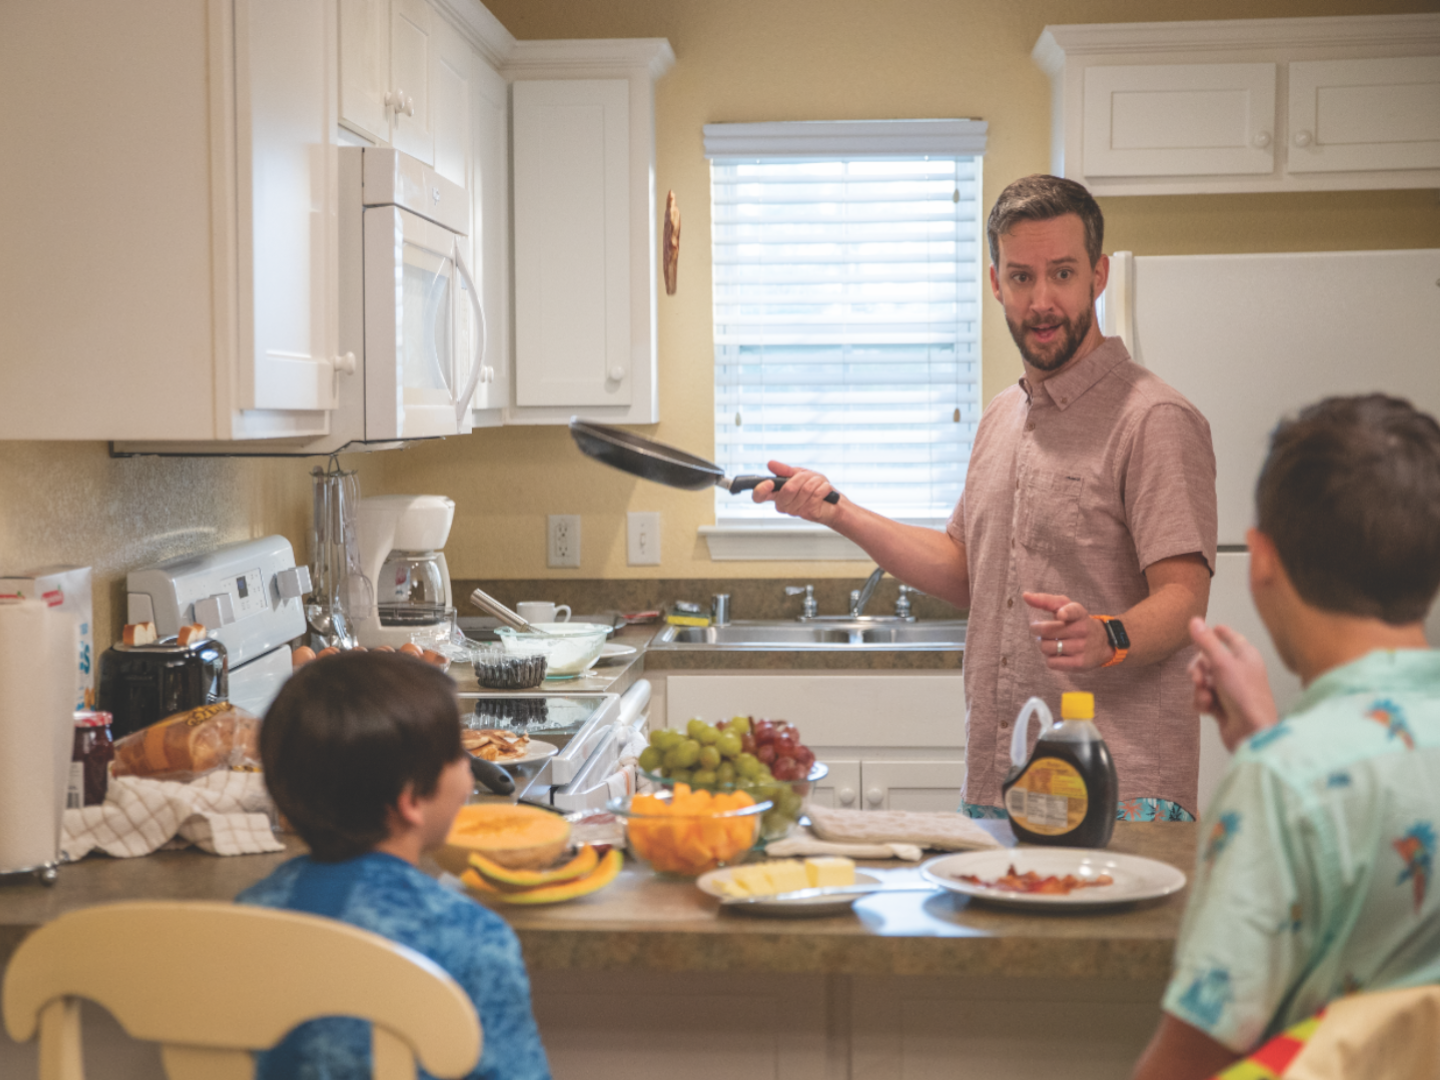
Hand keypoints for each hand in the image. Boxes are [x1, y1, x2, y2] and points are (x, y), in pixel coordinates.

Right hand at [751, 460, 838, 523]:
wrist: (834, 503)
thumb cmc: (817, 489)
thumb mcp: (800, 474)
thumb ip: (784, 470)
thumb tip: (770, 464)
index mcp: (777, 495)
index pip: (760, 496)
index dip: (761, 490)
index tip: (769, 483)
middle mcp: (784, 505)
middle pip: (789, 488)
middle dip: (804, 478)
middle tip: (810, 479)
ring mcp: (796, 511)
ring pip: (805, 489)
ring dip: (816, 482)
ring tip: (819, 485)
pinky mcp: (809, 513)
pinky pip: (816, 494)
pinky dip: (824, 487)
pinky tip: (825, 491)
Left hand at [1023, 592, 1113, 670]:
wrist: (1103, 641)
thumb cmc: (1076, 622)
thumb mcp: (1066, 607)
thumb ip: (1045, 601)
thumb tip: (1025, 595)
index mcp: (1078, 613)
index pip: (1073, 611)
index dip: (1065, 612)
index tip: (1061, 615)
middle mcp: (1082, 629)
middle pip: (1045, 632)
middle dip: (1038, 631)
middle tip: (1044, 632)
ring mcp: (1081, 647)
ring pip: (1046, 648)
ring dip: (1044, 645)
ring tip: (1053, 642)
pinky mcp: (1079, 663)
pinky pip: (1052, 663)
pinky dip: (1050, 659)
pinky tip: (1058, 653)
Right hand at [1187, 617, 1278, 750]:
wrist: (1250, 732)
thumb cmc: (1243, 694)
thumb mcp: (1222, 664)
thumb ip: (1206, 642)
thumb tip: (1194, 620)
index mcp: (1245, 656)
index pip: (1232, 638)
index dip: (1220, 633)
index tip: (1213, 627)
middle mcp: (1239, 671)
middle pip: (1209, 660)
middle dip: (1199, 669)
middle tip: (1197, 678)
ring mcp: (1231, 690)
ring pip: (1204, 680)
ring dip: (1200, 689)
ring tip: (1206, 697)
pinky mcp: (1223, 707)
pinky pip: (1204, 697)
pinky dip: (1202, 702)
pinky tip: (1208, 709)